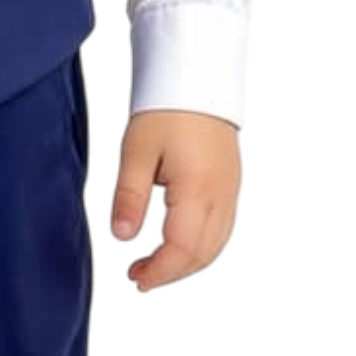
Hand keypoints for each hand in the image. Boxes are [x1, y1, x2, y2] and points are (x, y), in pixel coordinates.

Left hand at [108, 109, 242, 295]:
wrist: (198, 77)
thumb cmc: (165, 110)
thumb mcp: (136, 150)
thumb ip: (129, 196)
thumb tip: (121, 237)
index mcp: (196, 192)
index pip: (180, 251)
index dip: (157, 272)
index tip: (134, 278)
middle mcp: (221, 198)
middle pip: (202, 256)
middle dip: (172, 274)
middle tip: (140, 277)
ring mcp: (232, 193)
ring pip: (217, 247)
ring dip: (189, 264)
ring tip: (158, 266)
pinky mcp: (234, 185)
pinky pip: (226, 231)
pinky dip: (205, 248)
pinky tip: (185, 246)